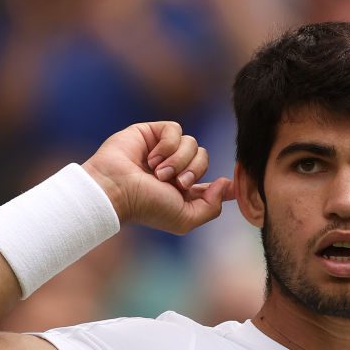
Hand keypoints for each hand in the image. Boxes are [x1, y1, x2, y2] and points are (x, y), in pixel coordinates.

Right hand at [82, 121, 233, 234]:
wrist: (116, 189)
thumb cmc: (146, 207)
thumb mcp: (185, 219)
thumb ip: (211, 207)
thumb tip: (223, 184)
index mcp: (184, 192)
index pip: (212, 184)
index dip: (225, 184)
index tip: (234, 184)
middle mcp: (175, 170)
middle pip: (204, 159)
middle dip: (193, 171)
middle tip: (176, 183)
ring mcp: (164, 150)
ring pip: (192, 144)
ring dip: (178, 160)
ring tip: (158, 172)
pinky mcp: (152, 133)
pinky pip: (175, 130)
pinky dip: (167, 145)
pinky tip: (151, 158)